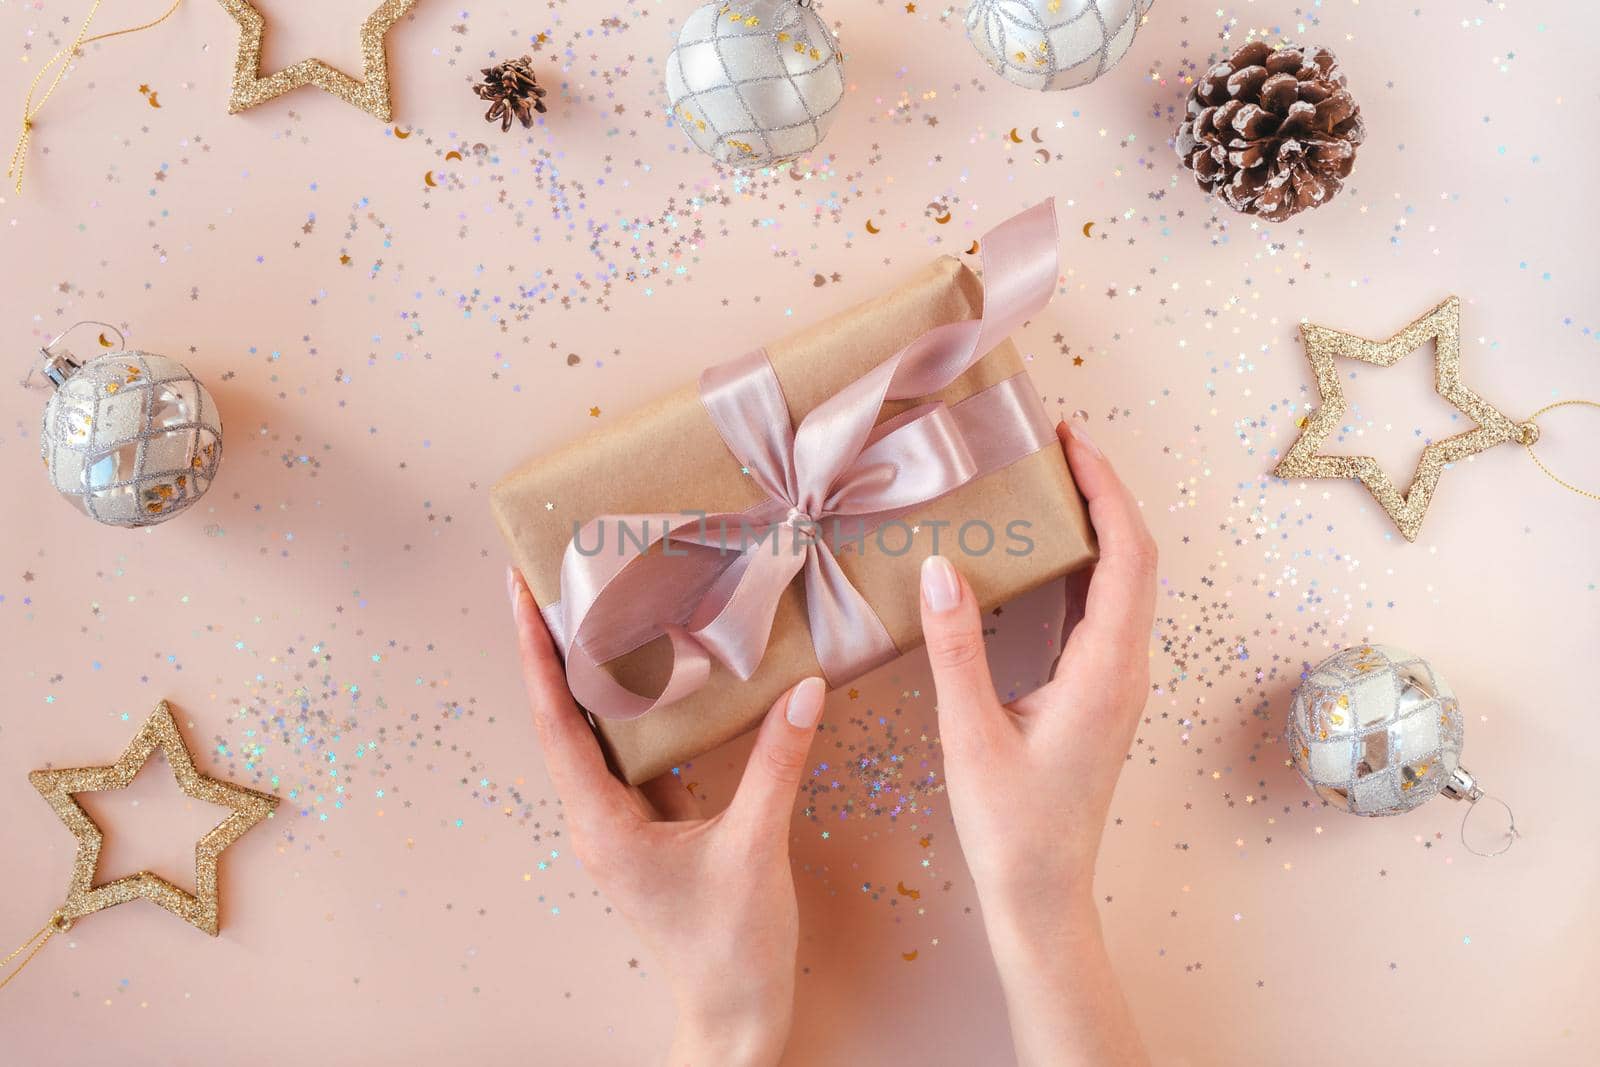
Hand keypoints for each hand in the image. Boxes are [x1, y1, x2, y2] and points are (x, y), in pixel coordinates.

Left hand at [509, 568, 824, 1066]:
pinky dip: (632, 708)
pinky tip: (653, 675)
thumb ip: (777, 765)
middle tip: (554, 577)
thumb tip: (803, 690)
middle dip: (553, 647)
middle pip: (563, 716)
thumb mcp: (756, 848)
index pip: (556, 721)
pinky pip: (628, 754)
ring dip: (590, 674)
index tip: (521, 593)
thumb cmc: (732, 947)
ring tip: (595, 608)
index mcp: (602, 822)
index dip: (537, 654)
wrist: (735, 1013)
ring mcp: (619, 824)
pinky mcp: (646, 829)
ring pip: (593, 733)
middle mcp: (597, 818)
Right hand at [918, 422, 1153, 1065]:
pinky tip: (1041, 551)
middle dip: (1102, 491)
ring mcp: (1118, 682)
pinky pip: (1102, 611)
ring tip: (1047, 480)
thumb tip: (940, 566)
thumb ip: (954, 648)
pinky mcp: (1101, 693)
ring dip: (1095, 526)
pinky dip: (1080, 566)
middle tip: (1054, 442)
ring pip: (1123, 583)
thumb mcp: (970, 734)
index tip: (1069, 440)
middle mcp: (1126, 669)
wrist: (1042, 893)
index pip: (1126, 556)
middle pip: (1135, 557)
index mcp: (1107, 671)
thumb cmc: (1009, 825)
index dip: (1104, 489)